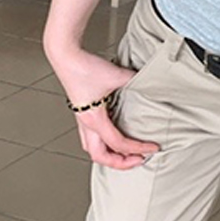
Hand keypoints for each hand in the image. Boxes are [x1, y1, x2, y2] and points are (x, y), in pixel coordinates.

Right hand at [48, 47, 159, 169]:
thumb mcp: (117, 75)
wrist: (67, 57)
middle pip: (100, 156)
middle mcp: (86, 123)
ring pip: (92, 149)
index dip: (138, 148)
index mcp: (94, 119)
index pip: (118, 143)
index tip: (152, 148)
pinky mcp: (83, 112)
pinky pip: (92, 136)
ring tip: (127, 154)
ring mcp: (82, 119)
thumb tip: (151, 86)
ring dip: (110, 155)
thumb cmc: (85, 67)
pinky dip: (104, 143)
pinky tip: (116, 135)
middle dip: (120, 162)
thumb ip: (136, 81)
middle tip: (139, 160)